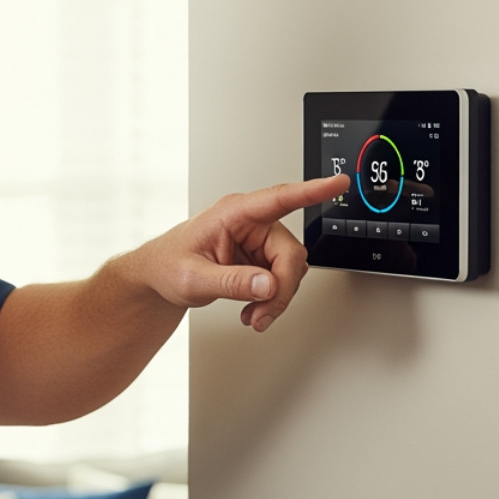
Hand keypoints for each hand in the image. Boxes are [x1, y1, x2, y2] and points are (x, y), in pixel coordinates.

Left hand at [132, 174, 348, 331]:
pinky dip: (271, 300)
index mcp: (232, 213)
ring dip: (276, 298)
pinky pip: (281, 280)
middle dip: (281, 289)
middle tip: (262, 313)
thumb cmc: (167, 266)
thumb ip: (231, 282)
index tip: (338, 183)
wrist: (159, 278)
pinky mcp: (260, 258)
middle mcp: (250, 222)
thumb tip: (267, 285)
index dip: (312, 190)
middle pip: (291, 254)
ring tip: (252, 315)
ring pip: (290, 270)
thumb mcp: (193, 278)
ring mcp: (257, 240)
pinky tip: (253, 310)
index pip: (278, 198)